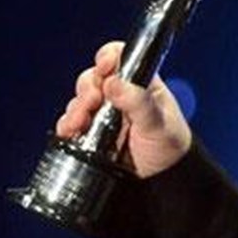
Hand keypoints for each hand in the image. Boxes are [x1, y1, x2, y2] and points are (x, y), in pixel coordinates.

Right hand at [55, 41, 192, 177]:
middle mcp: (120, 95)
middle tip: (92, 101)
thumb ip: (138, 102)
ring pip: (80, 100)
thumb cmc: (169, 146)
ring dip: (76, 107)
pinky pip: (72, 122)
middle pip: (93, 78)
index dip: (108, 57)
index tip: (104, 66)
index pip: (120, 58)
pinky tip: (71, 131)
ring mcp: (104, 113)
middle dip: (87, 87)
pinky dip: (67, 125)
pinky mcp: (92, 132)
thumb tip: (113, 82)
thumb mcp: (158, 124)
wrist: (163, 180)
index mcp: (140, 84)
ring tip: (81, 120)